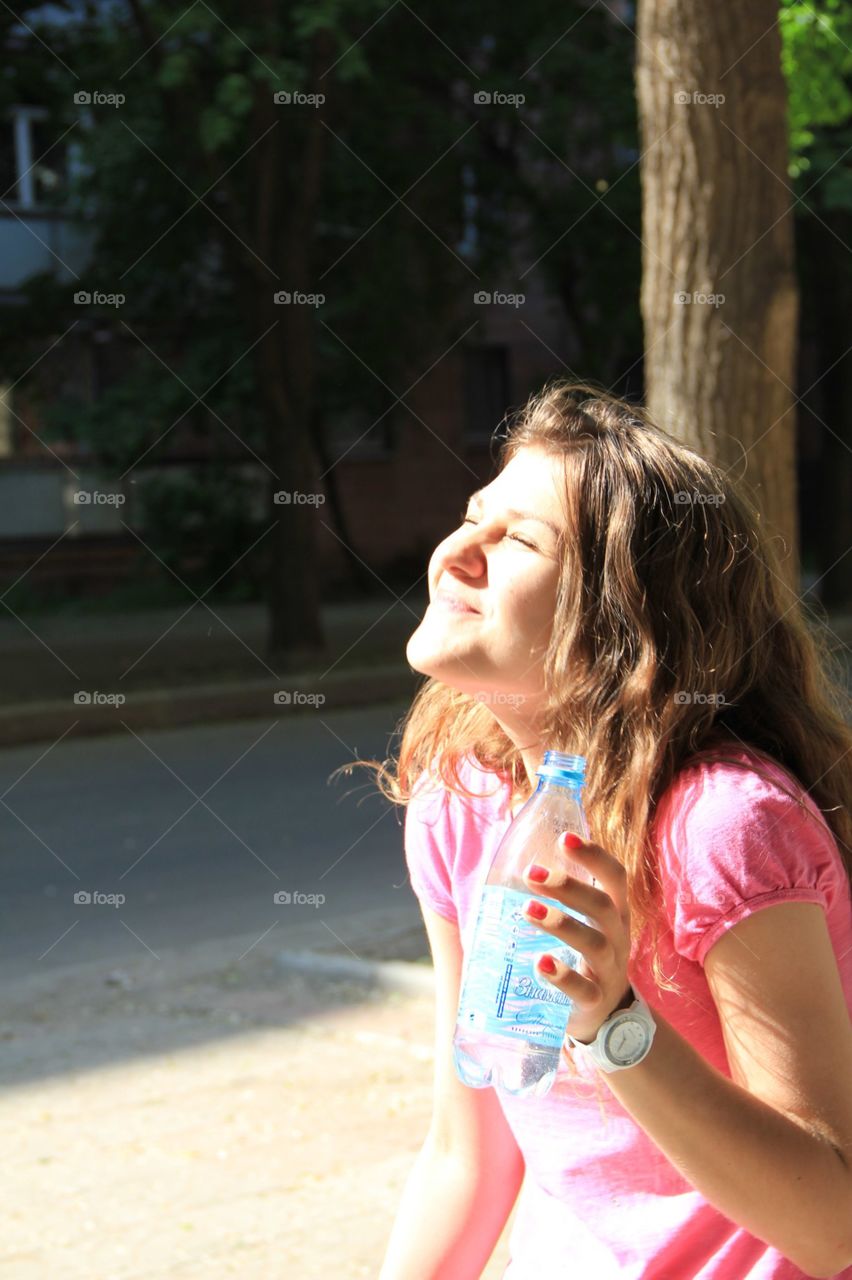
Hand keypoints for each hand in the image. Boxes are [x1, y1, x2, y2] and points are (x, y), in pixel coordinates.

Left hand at [522, 831, 631, 1044]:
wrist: (603, 1014)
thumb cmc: (582, 956)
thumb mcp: (583, 923)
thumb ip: (560, 897)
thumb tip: (511, 862)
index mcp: (615, 912)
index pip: (615, 877)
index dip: (594, 856)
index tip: (565, 838)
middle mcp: (617, 937)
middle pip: (602, 906)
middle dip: (567, 887)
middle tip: (531, 873)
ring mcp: (608, 970)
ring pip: (592, 943)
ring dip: (560, 923)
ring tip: (528, 910)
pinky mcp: (594, 1001)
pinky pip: (583, 989)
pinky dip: (562, 976)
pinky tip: (540, 963)